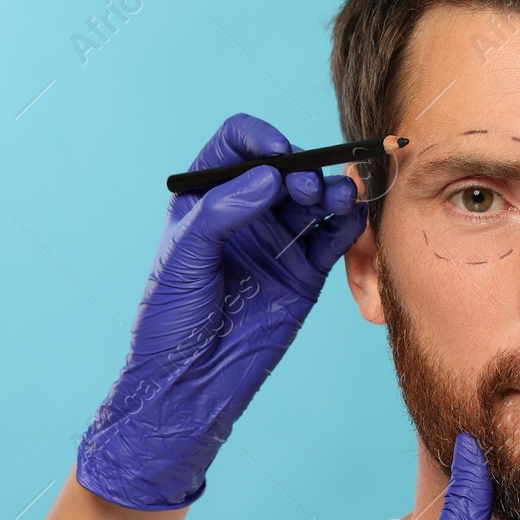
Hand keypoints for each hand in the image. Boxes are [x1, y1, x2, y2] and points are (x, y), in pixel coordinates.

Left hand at [77, 113, 367, 509]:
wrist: (191, 382)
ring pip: (315, 201)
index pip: (236, 145)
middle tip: (305, 188)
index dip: (258, 138)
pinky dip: (347, 226)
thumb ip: (222, 212)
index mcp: (208, 198)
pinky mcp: (305, 273)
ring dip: (331, 192)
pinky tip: (348, 222)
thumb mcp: (184, 256)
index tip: (275, 152)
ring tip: (335, 199)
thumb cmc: (171, 319)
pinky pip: (333, 240)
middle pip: (285, 169)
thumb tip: (268, 176)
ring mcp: (278, 242)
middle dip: (301, 169)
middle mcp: (247, 214)